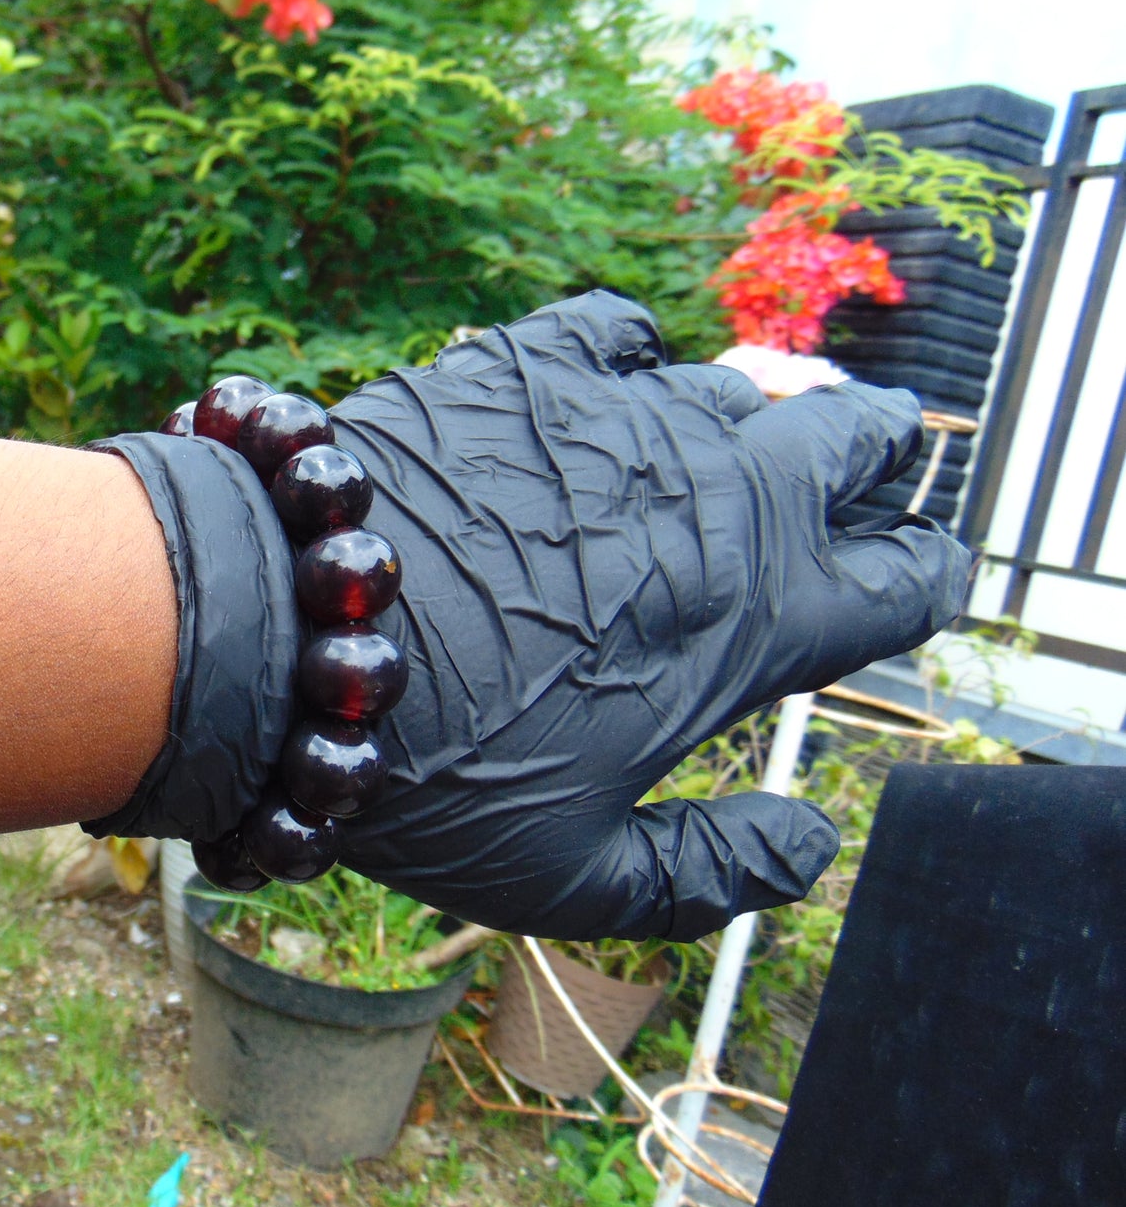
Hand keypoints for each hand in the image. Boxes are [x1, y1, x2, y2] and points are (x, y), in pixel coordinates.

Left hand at [97, 292, 969, 940]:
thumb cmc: (433, 778)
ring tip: (703, 462)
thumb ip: (717, 871)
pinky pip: (615, 326)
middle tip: (838, 488)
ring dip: (741, 423)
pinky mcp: (522, 365)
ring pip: (739, 384)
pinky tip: (602, 388)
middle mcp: (715, 496)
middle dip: (868, 459)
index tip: (892, 592)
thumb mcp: (581, 880)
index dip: (919, 581)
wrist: (288, 648)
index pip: (911, 575)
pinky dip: (627, 354)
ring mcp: (620, 417)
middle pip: (860, 434)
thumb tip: (807, 846)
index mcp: (754, 620)